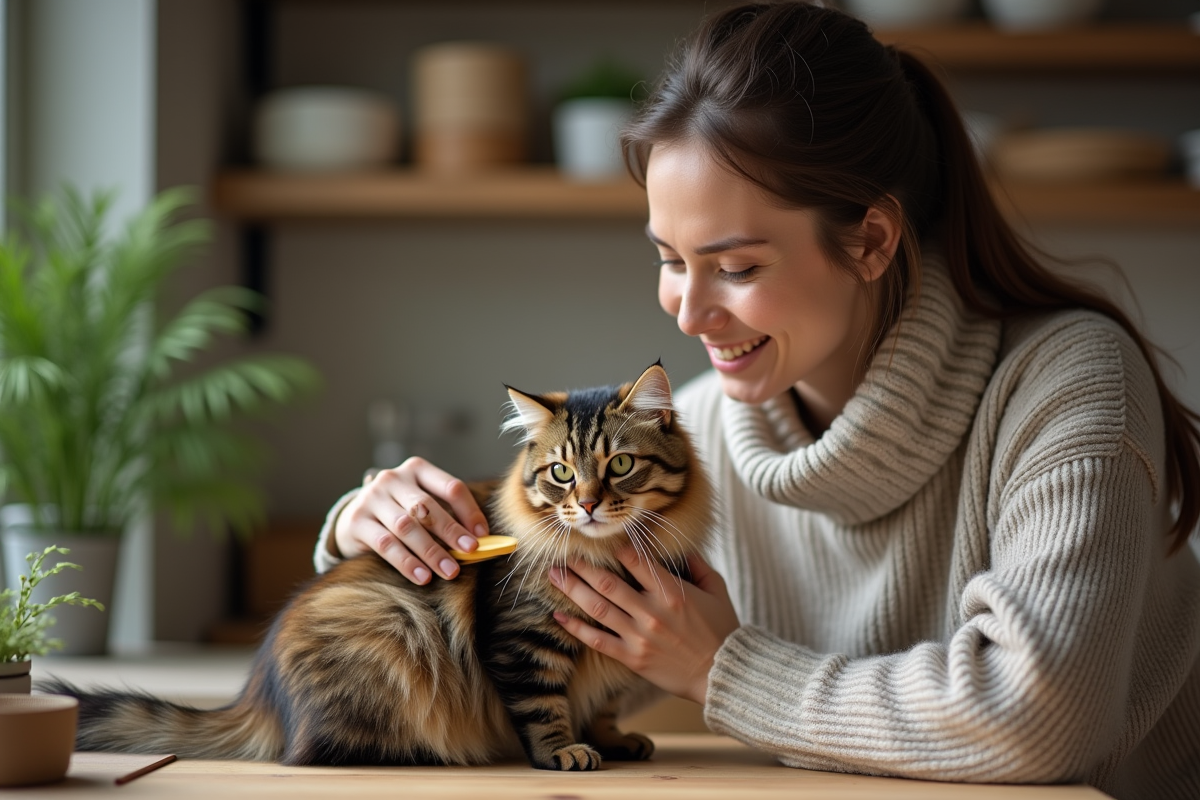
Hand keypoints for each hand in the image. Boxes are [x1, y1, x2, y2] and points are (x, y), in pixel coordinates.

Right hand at [333, 457, 488, 583]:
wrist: (353, 520)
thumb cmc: (398, 513)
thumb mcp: (420, 506)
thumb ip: (445, 516)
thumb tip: (478, 541)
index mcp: (416, 469)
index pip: (450, 487)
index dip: (469, 511)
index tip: (482, 535)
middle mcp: (393, 479)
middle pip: (427, 507)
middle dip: (451, 531)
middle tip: (470, 552)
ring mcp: (372, 498)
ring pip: (407, 526)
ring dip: (431, 551)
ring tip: (449, 571)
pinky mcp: (357, 521)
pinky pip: (386, 544)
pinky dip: (407, 562)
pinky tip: (422, 577)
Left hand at [548, 548, 739, 704]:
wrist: (722, 673)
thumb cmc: (722, 629)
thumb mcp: (716, 589)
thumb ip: (697, 564)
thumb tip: (681, 544)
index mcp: (672, 592)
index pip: (635, 560)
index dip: (616, 547)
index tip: (603, 540)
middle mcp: (651, 612)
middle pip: (607, 582)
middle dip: (582, 565)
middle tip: (564, 553)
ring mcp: (639, 636)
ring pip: (597, 607)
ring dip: (572, 589)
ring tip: (554, 575)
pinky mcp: (632, 658)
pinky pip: (597, 641)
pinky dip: (575, 628)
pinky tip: (558, 615)